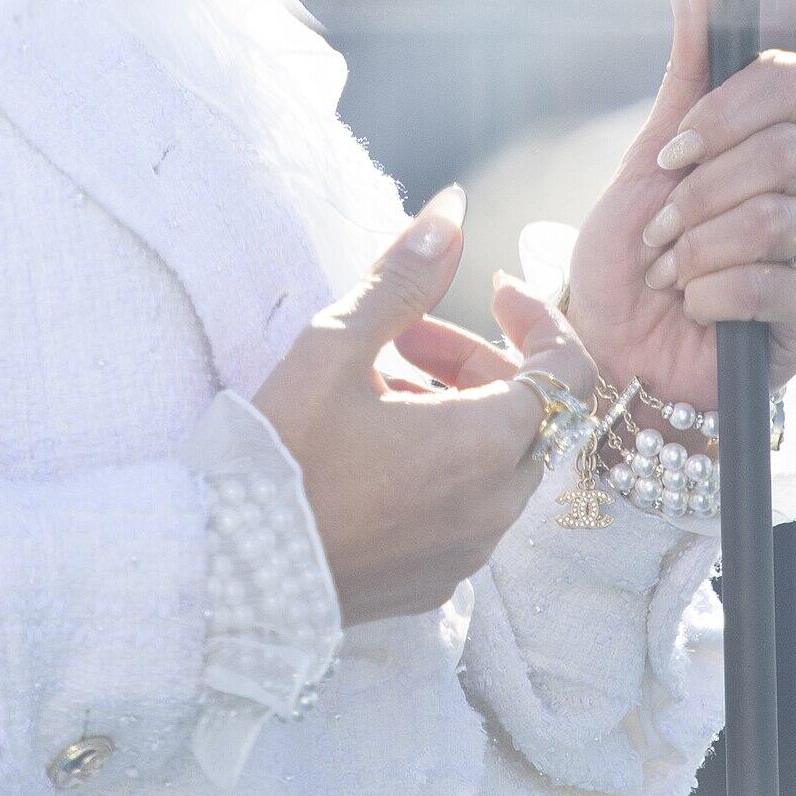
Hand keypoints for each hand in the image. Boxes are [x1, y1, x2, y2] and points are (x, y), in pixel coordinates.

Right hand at [250, 183, 599, 628]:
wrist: (228, 570)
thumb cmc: (282, 453)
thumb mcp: (336, 345)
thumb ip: (404, 276)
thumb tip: (452, 210)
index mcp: (485, 443)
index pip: (566, 368)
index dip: (538, 317)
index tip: (491, 290)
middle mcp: (494, 507)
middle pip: (529, 415)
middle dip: (480, 360)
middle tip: (405, 337)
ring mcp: (467, 554)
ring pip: (496, 465)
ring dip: (458, 414)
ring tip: (378, 390)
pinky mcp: (434, 584)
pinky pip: (466, 512)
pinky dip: (442, 469)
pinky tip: (373, 453)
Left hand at [563, 0, 795, 439]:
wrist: (617, 348)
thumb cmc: (634, 254)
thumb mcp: (647, 153)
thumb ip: (686, 64)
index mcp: (773, 137)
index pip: (794, 80)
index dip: (730, 110)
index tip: (672, 150)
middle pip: (788, 150)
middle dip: (699, 195)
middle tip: (660, 231)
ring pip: (781, 215)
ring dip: (700, 248)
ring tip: (670, 272)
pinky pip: (786, 283)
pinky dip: (718, 294)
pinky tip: (696, 307)